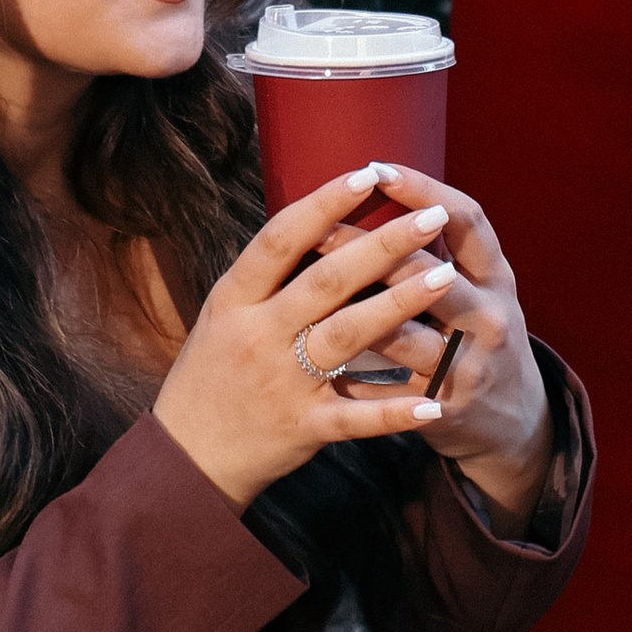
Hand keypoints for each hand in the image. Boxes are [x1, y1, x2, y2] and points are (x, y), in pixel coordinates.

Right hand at [153, 172, 457, 507]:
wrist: (185, 457)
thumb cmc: (210, 377)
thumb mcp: (222, 317)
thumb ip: (266, 278)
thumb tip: (316, 221)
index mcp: (233, 300)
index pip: (280, 240)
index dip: (324, 204)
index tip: (367, 174)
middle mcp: (257, 335)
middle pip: (327, 279)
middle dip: (383, 244)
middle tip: (431, 217)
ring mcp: (281, 382)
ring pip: (349, 335)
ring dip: (401, 303)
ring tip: (446, 276)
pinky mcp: (303, 427)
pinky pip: (357, 417)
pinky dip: (396, 411)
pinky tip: (433, 400)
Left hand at [324, 165, 553, 526]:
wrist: (512, 420)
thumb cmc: (476, 336)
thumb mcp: (479, 289)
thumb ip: (437, 251)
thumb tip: (372, 188)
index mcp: (497, 279)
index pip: (469, 220)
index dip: (425, 190)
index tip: (377, 168)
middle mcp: (490, 318)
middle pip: (429, 273)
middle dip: (370, 249)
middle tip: (320, 229)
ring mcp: (469, 367)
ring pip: (404, 335)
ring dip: (352, 313)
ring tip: (306, 293)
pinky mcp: (445, 409)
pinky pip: (387, 390)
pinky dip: (350, 375)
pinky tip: (312, 361)